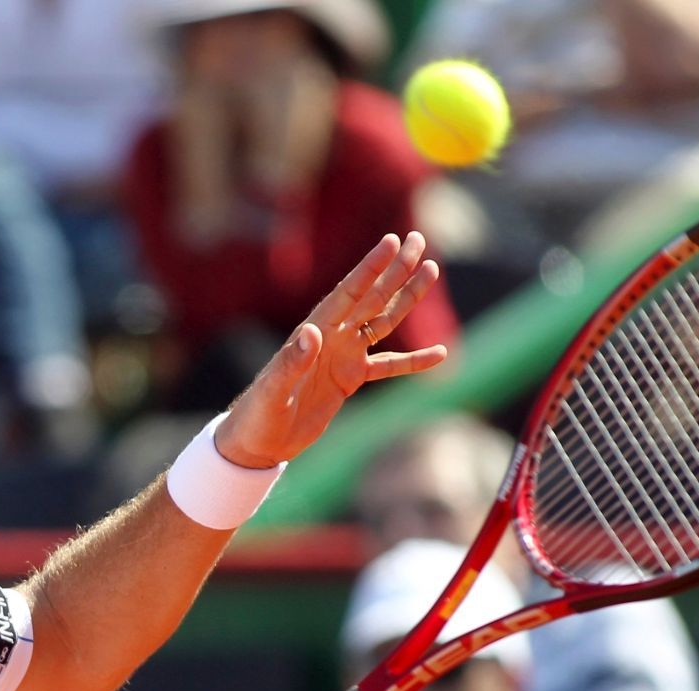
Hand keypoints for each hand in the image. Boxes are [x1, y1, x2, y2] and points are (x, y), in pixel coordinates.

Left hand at [215, 232, 446, 468]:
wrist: (258, 443)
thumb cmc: (258, 414)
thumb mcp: (273, 391)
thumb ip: (291, 362)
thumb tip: (311, 333)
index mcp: (314, 333)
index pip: (348, 293)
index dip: (370, 268)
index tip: (392, 242)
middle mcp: (332, 338)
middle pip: (371, 297)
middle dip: (396, 270)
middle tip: (419, 239)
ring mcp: (343, 357)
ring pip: (383, 322)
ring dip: (406, 298)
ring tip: (431, 271)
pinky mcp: (349, 379)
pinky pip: (388, 366)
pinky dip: (414, 360)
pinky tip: (440, 353)